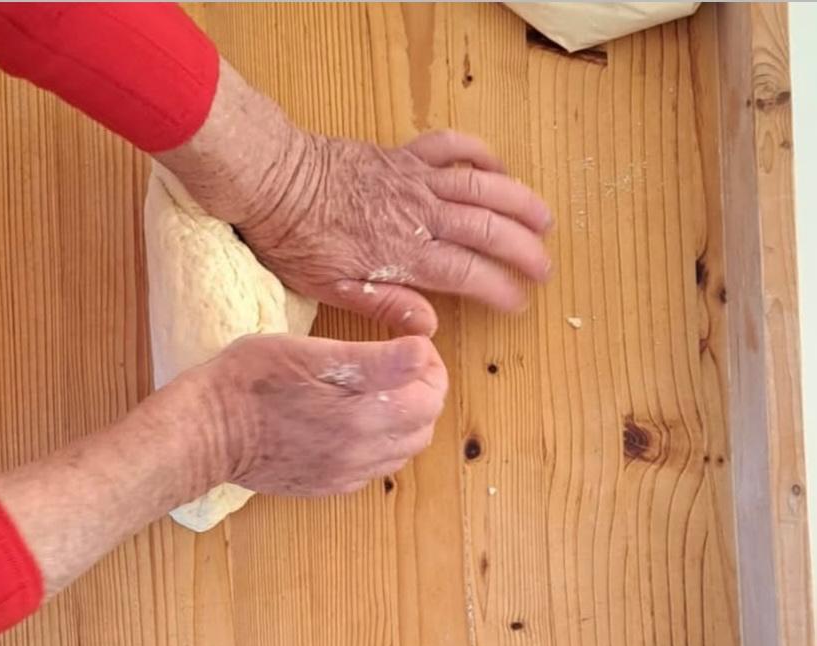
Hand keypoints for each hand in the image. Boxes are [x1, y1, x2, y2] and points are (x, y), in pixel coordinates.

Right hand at [194, 332, 447, 495]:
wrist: (206, 433)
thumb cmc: (250, 381)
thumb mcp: (312, 353)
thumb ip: (374, 359)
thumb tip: (421, 352)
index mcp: (365, 415)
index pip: (432, 395)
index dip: (428, 367)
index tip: (410, 349)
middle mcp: (362, 451)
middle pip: (423, 426)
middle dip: (420, 394)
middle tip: (397, 369)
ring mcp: (345, 473)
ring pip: (401, 451)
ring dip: (402, 422)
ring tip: (375, 395)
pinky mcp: (327, 485)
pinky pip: (372, 469)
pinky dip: (376, 445)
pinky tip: (351, 425)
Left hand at [239, 130, 552, 333]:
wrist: (271, 181)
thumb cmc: (294, 240)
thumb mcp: (330, 287)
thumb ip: (384, 305)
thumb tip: (428, 328)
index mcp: (402, 254)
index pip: (468, 274)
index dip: (500, 289)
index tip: (519, 302)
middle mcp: (418, 215)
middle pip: (486, 230)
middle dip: (523, 250)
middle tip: (544, 267)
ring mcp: (413, 179)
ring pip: (481, 187)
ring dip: (518, 202)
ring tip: (545, 220)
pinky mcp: (402, 155)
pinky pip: (451, 146)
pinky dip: (480, 154)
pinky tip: (498, 169)